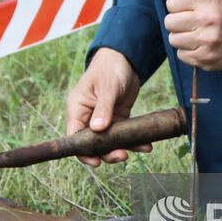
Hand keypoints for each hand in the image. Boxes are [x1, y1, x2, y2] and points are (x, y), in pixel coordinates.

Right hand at [65, 48, 148, 166]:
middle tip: (122, 155)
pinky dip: (134, 140)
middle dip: (107, 152)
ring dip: (123, 148)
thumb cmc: (109, 68)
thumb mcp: (107, 87)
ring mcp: (103, 120)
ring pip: (109, 142)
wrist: (125, 58)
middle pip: (93, 144)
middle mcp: (88, 117)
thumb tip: (97, 129)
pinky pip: (123, 135)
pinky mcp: (117, 119)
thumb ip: (103, 108)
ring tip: (140, 149)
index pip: (75, 137)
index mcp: (78, 109)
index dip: (83, 152)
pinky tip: (146, 145)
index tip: (96, 162)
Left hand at [164, 0, 221, 71]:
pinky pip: (182, 55)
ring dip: (182, 36)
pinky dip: (188, 51)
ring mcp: (208, 40)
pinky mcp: (207, 57)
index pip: (171, 2)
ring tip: (197, 32)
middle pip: (169, 22)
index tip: (191, 5)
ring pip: (174, 40)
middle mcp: (207, 18)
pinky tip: (201, 44)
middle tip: (193, 20)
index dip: (179, 3)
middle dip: (178, 20)